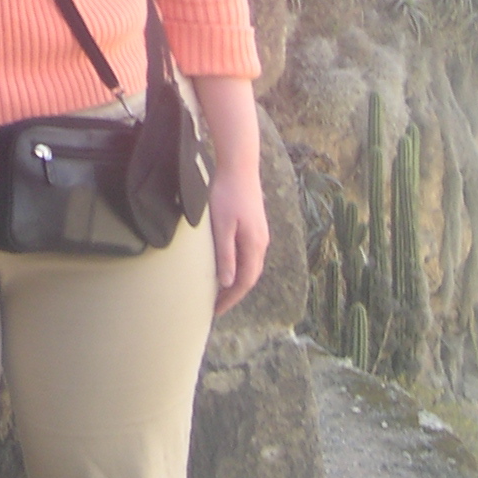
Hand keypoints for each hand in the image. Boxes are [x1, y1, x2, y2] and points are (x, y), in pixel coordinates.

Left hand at [208, 160, 269, 315]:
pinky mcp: (255, 225)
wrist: (239, 166)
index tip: (216, 311)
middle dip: (234, 294)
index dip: (230, 299)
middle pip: (250, 276)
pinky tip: (227, 265)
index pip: (244, 282)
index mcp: (254, 245)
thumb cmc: (226, 195)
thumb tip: (228, 283)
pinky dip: (239, 266)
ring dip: (237, 280)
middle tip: (216, 306)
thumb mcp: (221, 227)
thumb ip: (225, 255)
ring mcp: (260, 233)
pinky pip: (249, 254)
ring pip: (250, 265)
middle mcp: (261, 242)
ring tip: (220, 291)